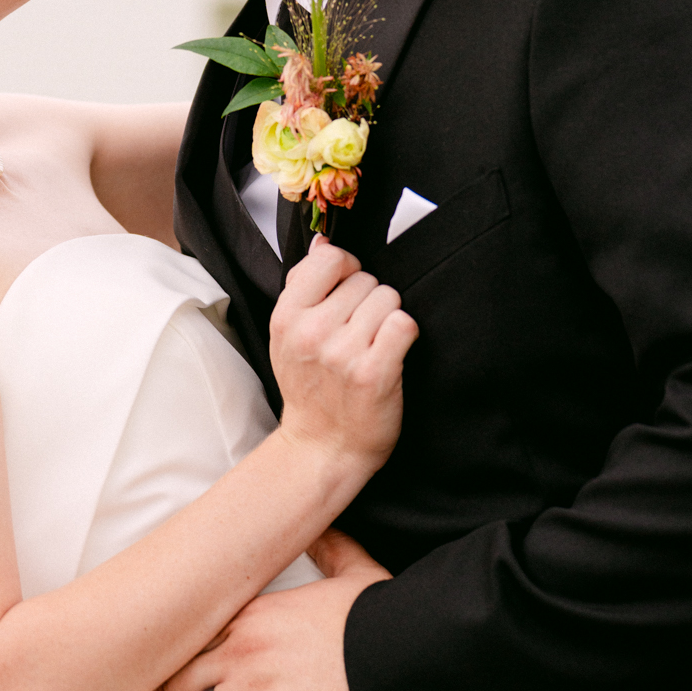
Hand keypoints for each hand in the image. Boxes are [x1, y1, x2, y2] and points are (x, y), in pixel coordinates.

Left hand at [122, 545, 390, 690]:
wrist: (407, 661)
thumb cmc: (385, 623)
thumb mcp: (358, 574)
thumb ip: (333, 549)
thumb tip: (324, 528)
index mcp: (256, 614)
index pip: (190, 640)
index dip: (160, 665)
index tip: (146, 680)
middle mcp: (242, 651)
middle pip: (175, 681)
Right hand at [269, 239, 415, 481]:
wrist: (322, 447)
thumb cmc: (309, 389)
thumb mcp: (287, 336)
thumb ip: (302, 286)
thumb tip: (323, 243)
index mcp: (287, 318)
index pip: (330, 260)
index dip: (346, 269)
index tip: (347, 289)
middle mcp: (312, 333)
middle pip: (366, 279)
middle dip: (368, 300)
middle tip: (357, 332)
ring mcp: (343, 353)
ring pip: (388, 298)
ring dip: (387, 318)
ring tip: (373, 344)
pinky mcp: (375, 373)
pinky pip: (404, 324)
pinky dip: (404, 335)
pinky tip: (391, 352)